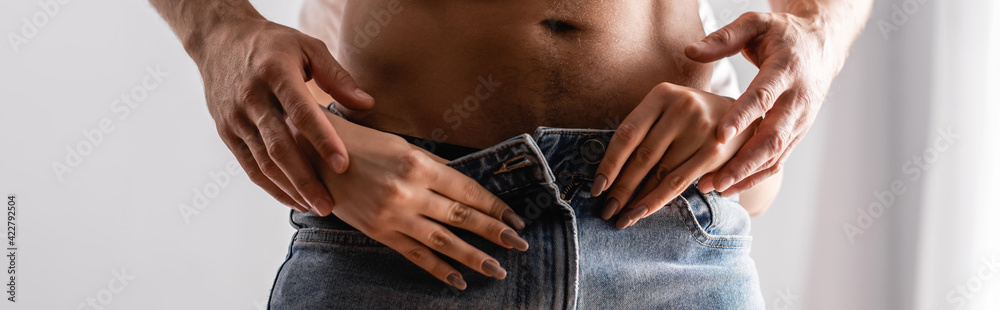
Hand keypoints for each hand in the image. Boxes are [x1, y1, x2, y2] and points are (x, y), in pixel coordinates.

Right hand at [193, 18, 374, 214]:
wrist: (219, 40)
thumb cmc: (273, 45)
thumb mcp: (307, 47)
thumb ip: (337, 76)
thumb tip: (367, 103)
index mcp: (275, 73)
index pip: (301, 112)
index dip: (322, 140)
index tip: (343, 165)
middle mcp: (251, 97)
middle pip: (279, 146)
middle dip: (305, 179)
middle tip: (329, 205)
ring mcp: (236, 118)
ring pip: (263, 162)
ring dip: (290, 188)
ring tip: (316, 207)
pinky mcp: (226, 132)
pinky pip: (249, 166)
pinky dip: (271, 187)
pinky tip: (294, 200)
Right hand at [292, 112, 529, 289]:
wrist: (313, 157)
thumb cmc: (361, 145)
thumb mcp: (402, 146)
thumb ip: (436, 167)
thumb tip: (467, 184)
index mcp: (418, 164)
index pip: (467, 190)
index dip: (494, 206)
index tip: (515, 217)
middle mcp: (408, 192)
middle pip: (461, 217)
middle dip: (495, 232)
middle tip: (520, 244)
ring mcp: (393, 216)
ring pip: (443, 241)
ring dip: (474, 257)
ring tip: (497, 269)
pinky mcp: (378, 232)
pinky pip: (415, 255)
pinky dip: (439, 269)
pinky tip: (458, 280)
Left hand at [591, 83, 756, 228]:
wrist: (740, 114)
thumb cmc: (689, 116)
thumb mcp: (666, 108)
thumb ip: (642, 130)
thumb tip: (608, 173)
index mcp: (662, 94)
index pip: (627, 134)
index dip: (609, 163)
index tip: (596, 187)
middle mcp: (682, 108)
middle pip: (643, 156)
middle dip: (621, 187)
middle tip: (606, 210)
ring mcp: (701, 129)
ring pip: (661, 173)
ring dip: (638, 200)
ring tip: (622, 218)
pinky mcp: (715, 151)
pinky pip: (679, 181)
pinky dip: (658, 200)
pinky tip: (642, 212)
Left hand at [684, 11, 843, 194]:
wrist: (820, 46)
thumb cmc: (780, 35)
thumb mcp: (755, 24)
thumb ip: (723, 38)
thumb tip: (689, 51)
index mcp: (786, 70)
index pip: (763, 96)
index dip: (742, 116)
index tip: (719, 136)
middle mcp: (798, 99)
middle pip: (773, 137)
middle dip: (743, 162)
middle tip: (713, 179)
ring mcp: (801, 121)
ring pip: (776, 155)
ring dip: (746, 175)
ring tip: (715, 188)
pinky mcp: (798, 134)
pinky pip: (778, 161)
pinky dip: (756, 177)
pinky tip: (730, 188)